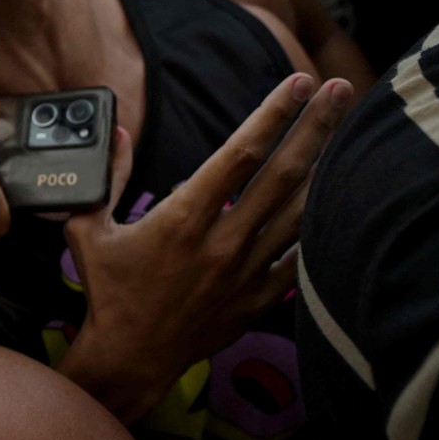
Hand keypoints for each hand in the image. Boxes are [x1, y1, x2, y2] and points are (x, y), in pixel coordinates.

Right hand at [61, 74, 354, 421]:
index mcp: (184, 217)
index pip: (240, 153)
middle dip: (316, 125)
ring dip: (328, 166)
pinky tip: (339, 200)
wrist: (131, 356)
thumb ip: (105, 176)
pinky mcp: (259, 297)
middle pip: (283, 172)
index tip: (295, 82)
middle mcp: (224, 239)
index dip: (272, 113)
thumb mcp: (87, 227)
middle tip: (340, 88)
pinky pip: (301, 257)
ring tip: (350, 131)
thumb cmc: (108, 290)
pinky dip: (321, 228)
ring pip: (301, 210)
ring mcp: (247, 270)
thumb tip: (116, 133)